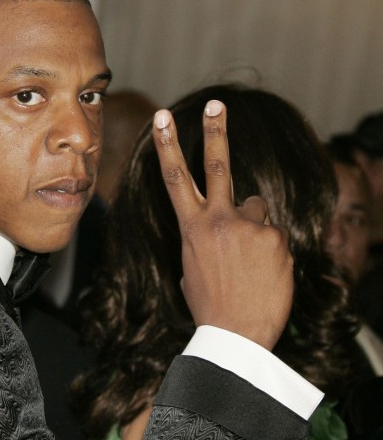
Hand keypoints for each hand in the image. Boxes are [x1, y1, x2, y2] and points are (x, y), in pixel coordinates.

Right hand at [152, 101, 292, 350]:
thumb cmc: (211, 306)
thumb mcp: (191, 269)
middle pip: (217, 165)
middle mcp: (219, 220)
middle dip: (214, 131)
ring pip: (256, 208)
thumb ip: (203, 238)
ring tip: (250, 262)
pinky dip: (272, 249)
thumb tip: (222, 227)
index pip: (175, 179)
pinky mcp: (275, 237)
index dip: (168, 145)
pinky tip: (264, 273)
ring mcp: (249, 226)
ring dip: (255, 226)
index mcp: (191, 229)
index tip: (164, 117)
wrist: (237, 335)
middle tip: (217, 105)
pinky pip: (275, 233)